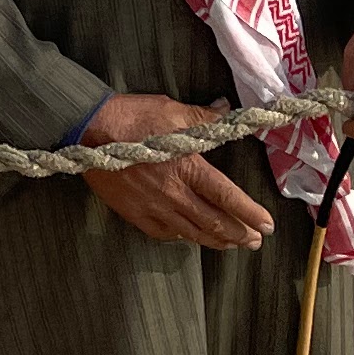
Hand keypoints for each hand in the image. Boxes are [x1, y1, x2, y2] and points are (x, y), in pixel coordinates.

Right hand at [76, 94, 276, 250]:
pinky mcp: (134, 213)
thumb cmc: (130, 116)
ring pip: (192, 233)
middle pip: (214, 223)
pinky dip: (183, 238)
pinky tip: (191, 238)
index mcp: (187, 168)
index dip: (250, 213)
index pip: (227, 197)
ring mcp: (153, 207)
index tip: (267, 224)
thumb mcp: (171, 109)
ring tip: (232, 245)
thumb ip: (203, 117)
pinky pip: (165, 234)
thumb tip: (225, 111)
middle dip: (239, 234)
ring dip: (217, 241)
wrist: (86, 129)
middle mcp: (174, 194)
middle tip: (255, 241)